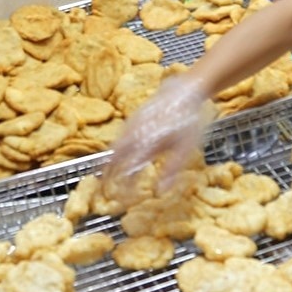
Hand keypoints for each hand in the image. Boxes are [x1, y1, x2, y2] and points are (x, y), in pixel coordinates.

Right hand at [105, 76, 213, 199]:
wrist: (184, 90)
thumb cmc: (188, 122)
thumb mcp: (185, 149)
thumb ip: (171, 170)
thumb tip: (160, 192)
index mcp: (145, 145)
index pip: (128, 172)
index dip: (124, 188)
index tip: (123, 201)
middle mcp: (133, 135)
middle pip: (113, 159)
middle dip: (106, 176)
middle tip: (103, 189)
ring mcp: (131, 125)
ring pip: (113, 147)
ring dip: (108, 162)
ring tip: (106, 175)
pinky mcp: (133, 117)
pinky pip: (118, 137)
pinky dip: (114, 149)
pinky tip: (118, 153)